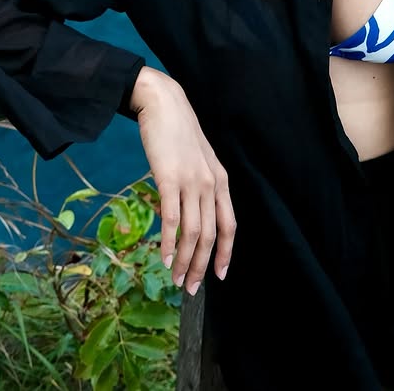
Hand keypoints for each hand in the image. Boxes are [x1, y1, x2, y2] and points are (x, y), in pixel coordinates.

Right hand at [130, 66, 235, 294]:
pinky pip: (172, 219)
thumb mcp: (197, 161)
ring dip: (185, 261)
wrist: (164, 104)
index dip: (225, 253)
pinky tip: (164, 258)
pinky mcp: (169, 178)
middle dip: (202, 266)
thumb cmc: (178, 133)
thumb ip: (198, 187)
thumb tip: (185, 218)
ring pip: (192, 233)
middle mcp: (210, 183)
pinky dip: (169, 243)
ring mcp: (191, 181)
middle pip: (210, 235)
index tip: (219, 276)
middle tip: (191, 288)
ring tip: (177, 279)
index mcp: (220, 180)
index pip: (229, 225)